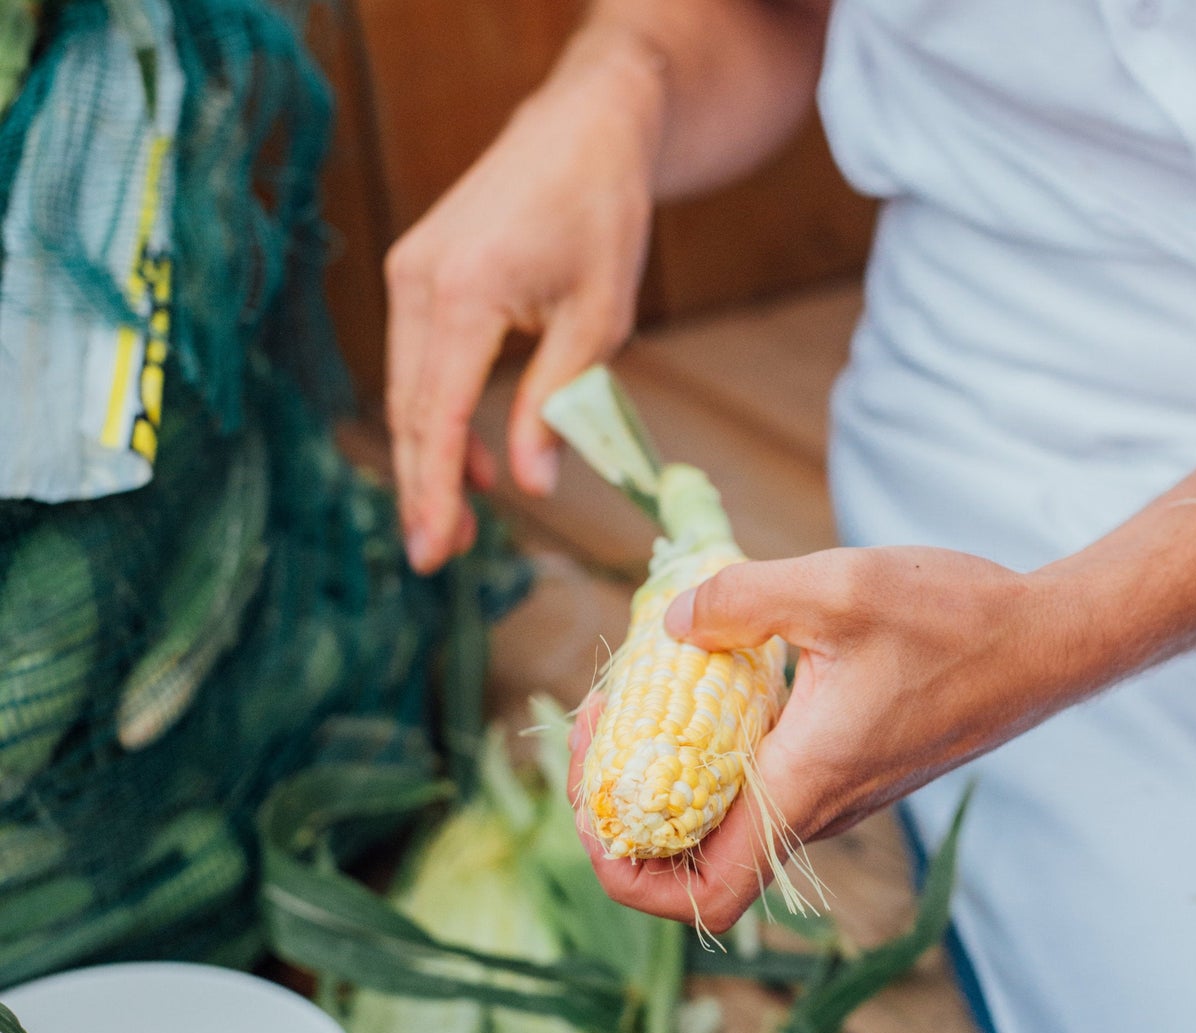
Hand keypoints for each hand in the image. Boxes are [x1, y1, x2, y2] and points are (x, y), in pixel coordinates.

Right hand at [384, 30, 661, 572]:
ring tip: (466, 520)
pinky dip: (440, 415)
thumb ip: (555, 405)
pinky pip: (420, 363)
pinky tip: (477, 457)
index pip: (437, 417)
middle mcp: (419, 282)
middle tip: (442, 556)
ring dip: (433, 457)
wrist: (583, 128)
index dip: (434, 491)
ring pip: (409, 392)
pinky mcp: (419, 274)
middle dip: (424, 488)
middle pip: (409, 412)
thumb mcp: (597, 321)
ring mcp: (411, 274)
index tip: (430, 551)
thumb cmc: (602, 216)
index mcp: (463, 294)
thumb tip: (530, 486)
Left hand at [569, 546, 1093, 931]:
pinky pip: (761, 784)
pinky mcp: (851, 769)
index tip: (592, 807)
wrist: (1047, 641)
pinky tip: (707, 680)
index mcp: (803, 786)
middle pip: (695, 861)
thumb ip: (739, 600)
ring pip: (725, 820)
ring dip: (665, 776)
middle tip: (596, 728)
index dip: (628, 875)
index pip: (701, 894)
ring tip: (633, 697)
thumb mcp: (837, 587)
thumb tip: (672, 625)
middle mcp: (816, 808)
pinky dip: (712, 751)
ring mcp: (836, 794)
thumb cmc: (957, 619)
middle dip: (625, 810)